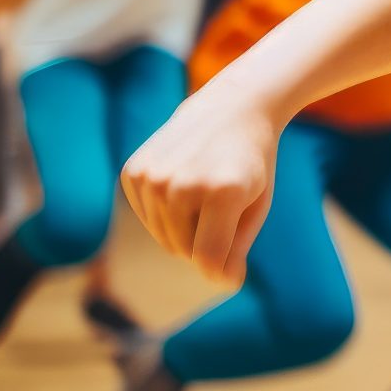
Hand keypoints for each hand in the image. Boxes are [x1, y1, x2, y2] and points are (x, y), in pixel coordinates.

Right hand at [120, 84, 282, 284]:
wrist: (231, 108)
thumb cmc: (251, 163)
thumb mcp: (257, 205)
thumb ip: (237, 248)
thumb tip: (222, 282)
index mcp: (222, 192)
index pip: (208, 258)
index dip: (221, 273)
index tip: (232, 275)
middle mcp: (181, 183)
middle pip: (186, 250)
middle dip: (206, 242)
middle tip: (225, 206)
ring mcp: (153, 176)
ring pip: (166, 238)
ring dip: (186, 229)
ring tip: (205, 193)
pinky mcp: (133, 172)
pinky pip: (148, 220)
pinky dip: (165, 215)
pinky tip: (182, 184)